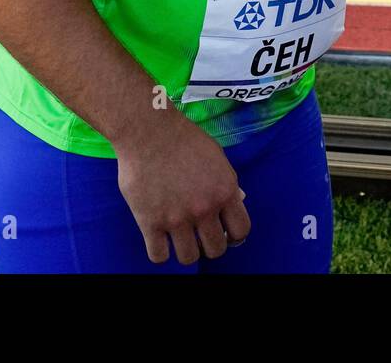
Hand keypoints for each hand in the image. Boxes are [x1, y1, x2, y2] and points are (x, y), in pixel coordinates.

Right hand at [115, 114, 250, 264]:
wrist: (149, 131)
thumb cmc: (184, 139)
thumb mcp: (217, 157)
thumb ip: (227, 183)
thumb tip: (238, 201)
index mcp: (225, 191)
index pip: (241, 231)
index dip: (234, 235)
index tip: (224, 232)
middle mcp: (205, 208)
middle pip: (216, 250)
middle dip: (210, 245)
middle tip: (200, 235)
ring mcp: (177, 218)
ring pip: (189, 258)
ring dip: (186, 251)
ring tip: (180, 239)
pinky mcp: (150, 222)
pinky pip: (159, 256)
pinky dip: (161, 253)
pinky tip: (160, 240)